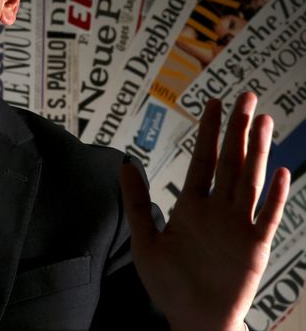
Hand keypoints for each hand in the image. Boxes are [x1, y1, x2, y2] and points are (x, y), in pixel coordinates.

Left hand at [120, 92, 290, 330]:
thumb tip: (124, 164)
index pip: (204, 160)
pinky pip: (267, 217)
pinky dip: (275, 196)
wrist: (191, 319)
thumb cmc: (169, 284)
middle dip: (239, 129)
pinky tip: (281, 172)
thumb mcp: (144, 238)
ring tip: (264, 121)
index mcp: (193, 206)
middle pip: (232, 161)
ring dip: (258, 151)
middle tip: (248, 96)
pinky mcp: (254, 248)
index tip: (214, 104)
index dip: (209, 132)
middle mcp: (218, 210)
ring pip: (251, 180)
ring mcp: (238, 226)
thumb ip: (137, 201)